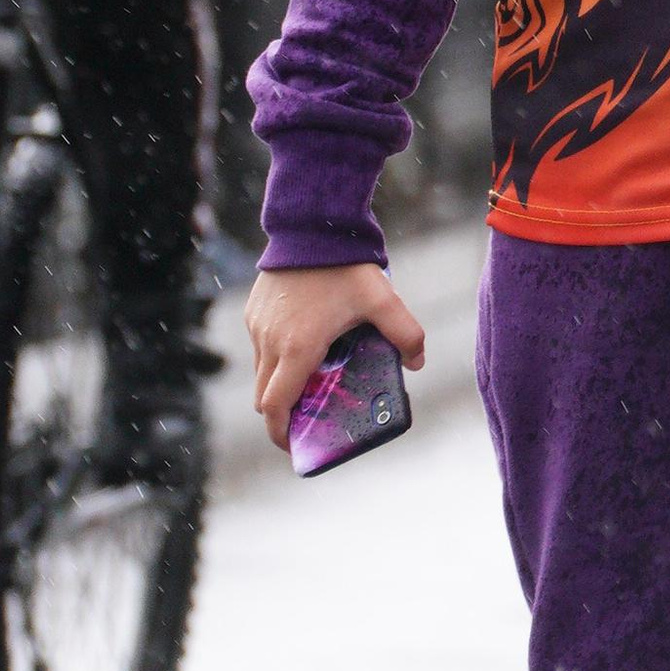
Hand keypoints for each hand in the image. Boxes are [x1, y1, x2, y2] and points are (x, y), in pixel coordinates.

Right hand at [246, 262, 425, 451]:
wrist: (312, 225)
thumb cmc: (346, 266)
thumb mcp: (384, 300)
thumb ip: (407, 334)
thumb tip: (416, 363)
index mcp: (297, 348)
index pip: (275, 407)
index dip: (281, 433)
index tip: (293, 445)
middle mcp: (269, 341)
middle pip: (265, 396)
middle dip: (282, 414)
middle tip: (307, 419)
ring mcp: (257, 325)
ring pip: (261, 370)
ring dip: (280, 382)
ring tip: (312, 378)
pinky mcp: (253, 310)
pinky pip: (260, 345)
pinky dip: (275, 356)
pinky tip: (305, 343)